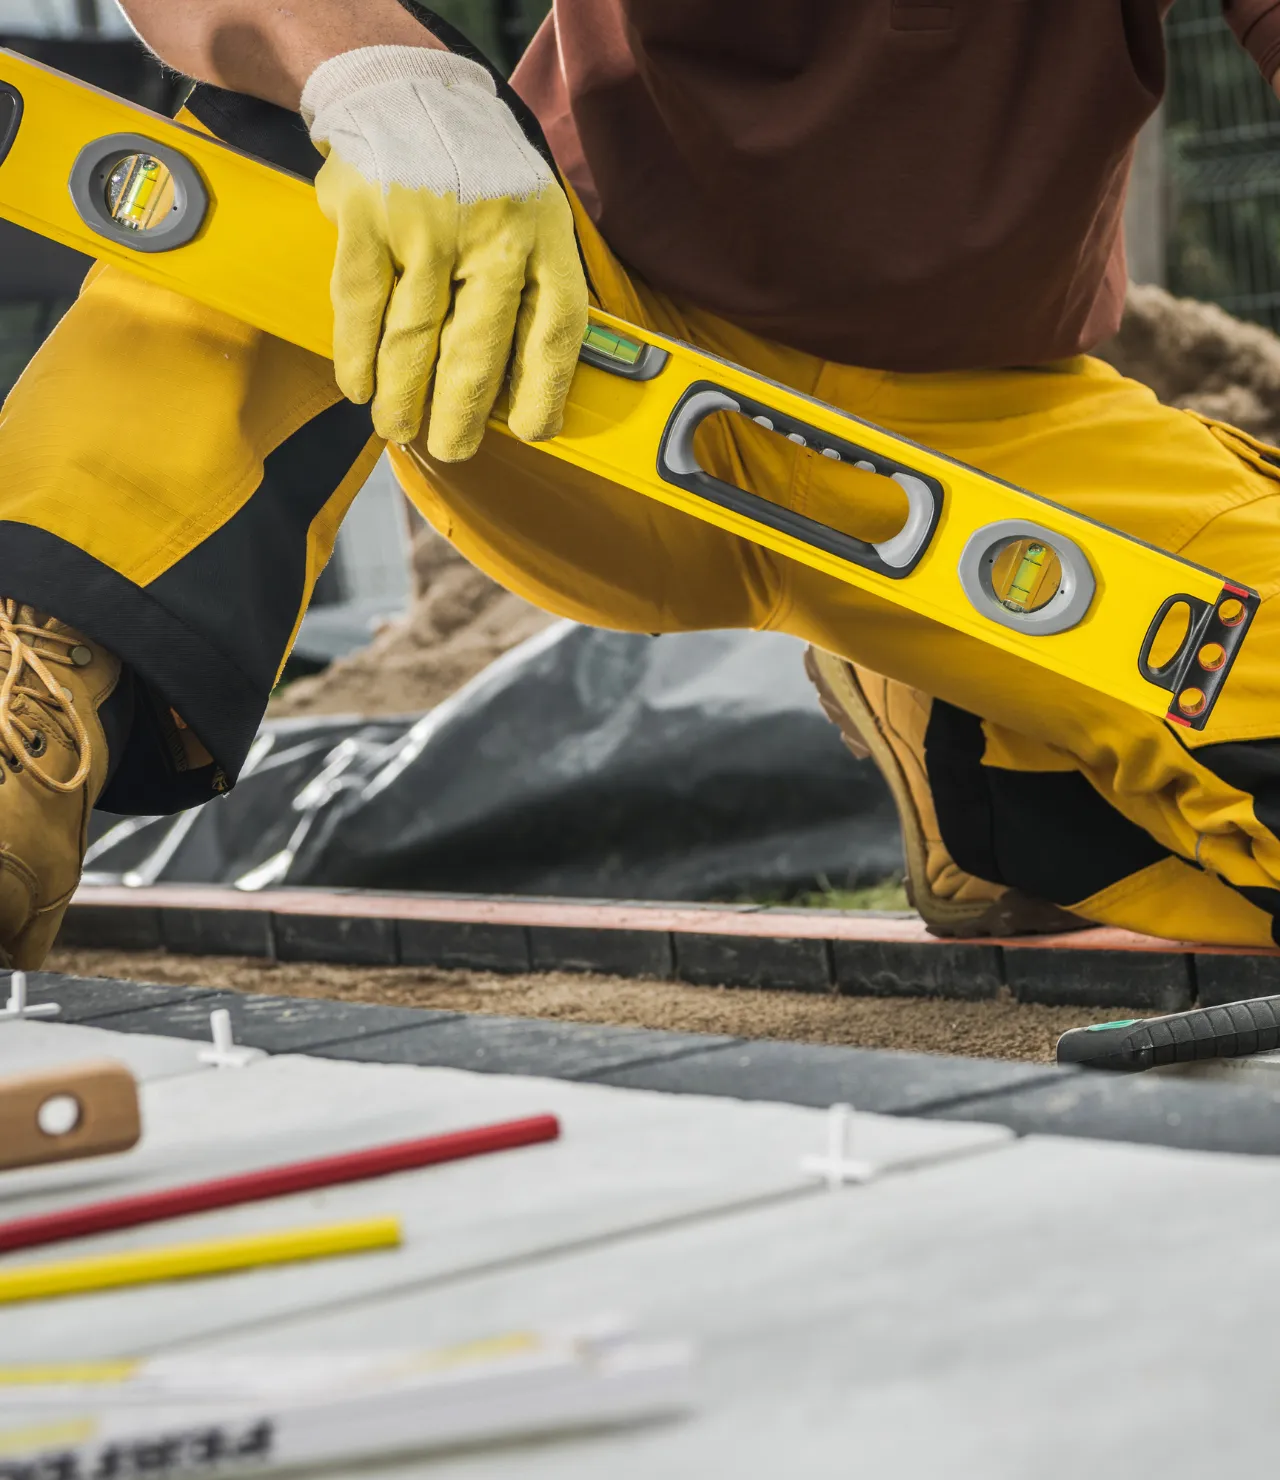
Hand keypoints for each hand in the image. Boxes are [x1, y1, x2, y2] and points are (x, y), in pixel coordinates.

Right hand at [302, 46, 587, 459]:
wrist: (409, 90)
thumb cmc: (480, 179)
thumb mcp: (533, 219)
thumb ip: (534, 292)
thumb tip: (524, 394)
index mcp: (544, 237)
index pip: (555, 331)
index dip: (544, 392)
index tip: (531, 434)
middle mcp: (492, 231)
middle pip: (477, 350)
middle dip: (460, 415)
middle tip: (451, 448)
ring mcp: (427, 223)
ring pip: (412, 339)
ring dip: (403, 398)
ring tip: (398, 428)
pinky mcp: (368, 216)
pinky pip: (360, 306)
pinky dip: (356, 356)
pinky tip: (359, 386)